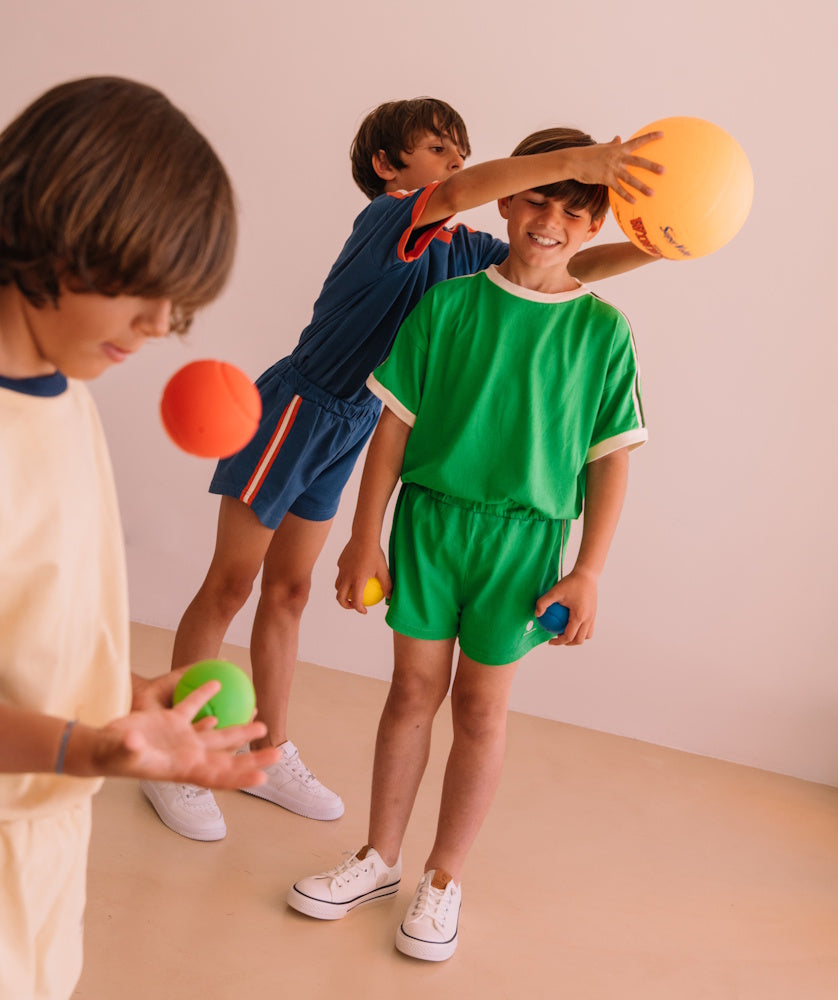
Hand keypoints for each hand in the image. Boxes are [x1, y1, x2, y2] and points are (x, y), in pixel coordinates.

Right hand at [72, 679, 278, 786]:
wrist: (99, 748)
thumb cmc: (111, 756)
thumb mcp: (121, 753)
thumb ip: (129, 749)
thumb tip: (134, 744)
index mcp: (182, 767)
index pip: (218, 775)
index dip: (240, 777)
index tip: (264, 778)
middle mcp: (187, 755)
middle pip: (227, 758)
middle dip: (252, 758)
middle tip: (278, 753)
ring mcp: (182, 739)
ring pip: (218, 734)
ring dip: (240, 729)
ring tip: (263, 722)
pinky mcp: (171, 723)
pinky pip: (193, 707)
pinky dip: (206, 697)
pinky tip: (219, 685)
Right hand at [335, 536, 390, 613]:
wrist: (364, 536)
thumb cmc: (376, 554)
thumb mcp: (384, 570)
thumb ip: (387, 585)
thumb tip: (390, 597)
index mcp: (357, 580)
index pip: (356, 601)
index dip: (359, 609)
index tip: (365, 611)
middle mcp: (346, 577)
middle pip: (340, 597)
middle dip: (345, 605)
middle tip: (353, 606)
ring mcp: (341, 570)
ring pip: (338, 586)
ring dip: (343, 592)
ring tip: (351, 593)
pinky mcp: (340, 562)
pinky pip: (340, 574)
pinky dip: (345, 579)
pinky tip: (353, 576)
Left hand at [535, 569, 598, 646]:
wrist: (587, 575)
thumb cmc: (571, 582)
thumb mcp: (554, 591)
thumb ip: (543, 603)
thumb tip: (537, 614)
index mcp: (579, 616)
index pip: (568, 636)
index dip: (558, 642)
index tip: (550, 641)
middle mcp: (588, 619)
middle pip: (579, 640)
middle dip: (567, 643)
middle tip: (556, 638)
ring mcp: (593, 617)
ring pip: (587, 635)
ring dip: (576, 638)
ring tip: (565, 633)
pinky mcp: (594, 613)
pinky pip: (589, 627)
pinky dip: (581, 630)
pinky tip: (571, 623)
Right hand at [573, 133, 664, 202]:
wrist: (574, 161)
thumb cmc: (588, 154)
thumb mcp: (602, 146)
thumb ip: (613, 144)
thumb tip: (619, 137)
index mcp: (618, 148)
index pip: (637, 142)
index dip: (650, 137)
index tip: (662, 134)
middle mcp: (617, 158)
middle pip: (638, 162)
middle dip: (652, 167)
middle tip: (664, 171)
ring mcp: (612, 169)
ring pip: (630, 179)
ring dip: (642, 187)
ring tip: (652, 193)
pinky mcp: (606, 179)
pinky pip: (618, 189)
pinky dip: (626, 195)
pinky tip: (634, 201)